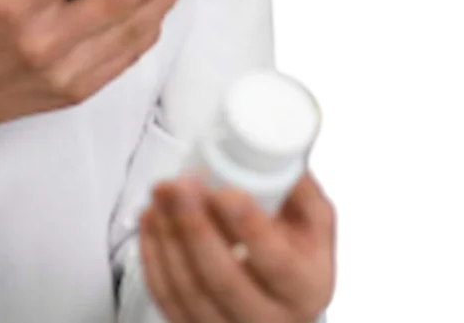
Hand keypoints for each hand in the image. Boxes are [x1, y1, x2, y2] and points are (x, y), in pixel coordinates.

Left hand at [138, 169, 339, 322]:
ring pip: (188, 290)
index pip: (275, 263)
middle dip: (193, 227)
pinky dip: (152, 255)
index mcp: (305, 288)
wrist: (281, 293)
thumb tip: (277, 157)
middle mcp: (269, 318)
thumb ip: (300, 190)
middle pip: (223, 279)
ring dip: (167, 236)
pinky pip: (166, 297)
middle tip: (176, 186)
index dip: (247, 226)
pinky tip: (150, 219)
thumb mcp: (313, 221)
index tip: (224, 192)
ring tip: (159, 194)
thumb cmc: (295, 250)